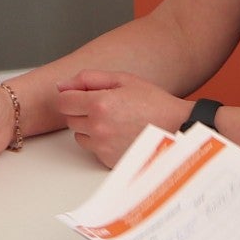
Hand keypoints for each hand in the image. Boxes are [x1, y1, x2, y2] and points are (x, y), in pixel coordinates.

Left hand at [55, 70, 190, 166]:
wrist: (178, 129)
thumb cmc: (154, 103)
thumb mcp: (124, 80)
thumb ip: (88, 79)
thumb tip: (62, 85)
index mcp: (99, 104)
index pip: (63, 102)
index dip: (72, 97)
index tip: (84, 96)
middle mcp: (97, 127)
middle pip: (70, 119)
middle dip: (83, 112)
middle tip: (108, 107)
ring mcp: (102, 147)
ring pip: (80, 136)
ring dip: (90, 129)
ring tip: (116, 122)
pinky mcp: (108, 161)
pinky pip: (94, 150)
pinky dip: (102, 143)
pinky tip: (121, 135)